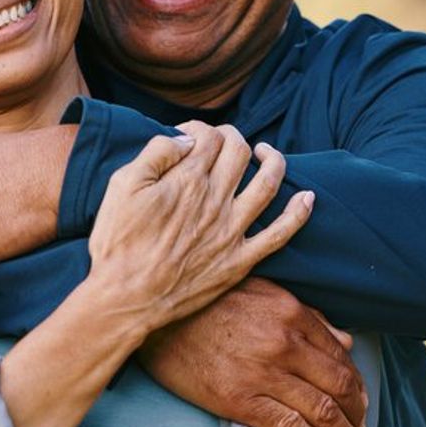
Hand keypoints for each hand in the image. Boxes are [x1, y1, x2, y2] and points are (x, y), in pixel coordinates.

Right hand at [86, 122, 313, 332]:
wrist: (127, 297)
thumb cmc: (118, 242)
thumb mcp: (121, 186)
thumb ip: (155, 154)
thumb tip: (185, 139)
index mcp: (186, 180)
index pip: (208, 137)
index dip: (199, 128)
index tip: (186, 135)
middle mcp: (216, 200)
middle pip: (239, 152)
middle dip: (232, 137)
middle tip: (220, 142)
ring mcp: (232, 230)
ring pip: (268, 183)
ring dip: (274, 161)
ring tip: (267, 153)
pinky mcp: (240, 259)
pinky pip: (280, 233)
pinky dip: (299, 213)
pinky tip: (307, 198)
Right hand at [139, 277, 367, 426]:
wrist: (149, 313)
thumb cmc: (201, 300)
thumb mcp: (257, 292)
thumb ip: (303, 314)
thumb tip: (343, 340)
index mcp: (289, 312)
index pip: (340, 356)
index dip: (357, 383)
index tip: (361, 399)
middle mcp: (283, 342)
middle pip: (340, 385)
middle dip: (357, 412)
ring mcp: (263, 373)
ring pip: (322, 410)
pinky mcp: (239, 400)